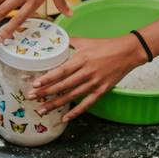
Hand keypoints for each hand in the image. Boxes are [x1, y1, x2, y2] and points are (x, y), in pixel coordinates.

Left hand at [26, 35, 145, 121]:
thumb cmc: (105, 45)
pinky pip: (86, 104)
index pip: (61, 71)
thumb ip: (69, 42)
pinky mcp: (101, 91)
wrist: (127, 53)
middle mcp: (86, 73)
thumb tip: (55, 40)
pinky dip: (75, 112)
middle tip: (31, 98)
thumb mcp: (85, 41)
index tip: (35, 84)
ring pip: (71, 97)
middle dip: (45, 93)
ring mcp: (94, 84)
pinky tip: (64, 117)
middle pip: (62, 86)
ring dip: (55, 104)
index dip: (47, 79)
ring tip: (42, 110)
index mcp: (81, 60)